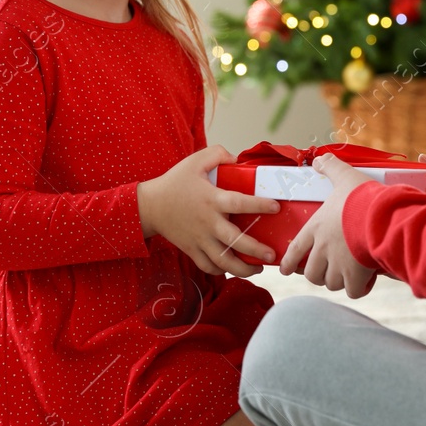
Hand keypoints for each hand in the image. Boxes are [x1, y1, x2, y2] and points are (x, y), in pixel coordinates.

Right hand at [137, 145, 280, 277]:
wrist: (149, 206)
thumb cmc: (175, 182)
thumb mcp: (195, 161)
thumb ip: (218, 154)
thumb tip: (238, 159)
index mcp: (211, 199)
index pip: (239, 203)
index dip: (258, 205)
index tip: (276, 207)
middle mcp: (207, 222)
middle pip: (234, 240)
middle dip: (255, 250)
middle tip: (272, 254)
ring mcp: (199, 239)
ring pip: (223, 260)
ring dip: (243, 268)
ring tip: (258, 268)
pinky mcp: (191, 250)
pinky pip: (208, 266)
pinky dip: (222, 271)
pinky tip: (234, 268)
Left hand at [278, 153, 377, 297]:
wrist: (380, 218)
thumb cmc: (360, 198)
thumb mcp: (344, 176)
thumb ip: (331, 168)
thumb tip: (319, 160)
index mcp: (316, 228)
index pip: (295, 250)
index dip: (288, 262)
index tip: (285, 270)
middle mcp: (323, 250)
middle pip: (311, 273)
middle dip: (318, 274)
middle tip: (326, 271)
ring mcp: (339, 265)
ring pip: (330, 283)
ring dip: (337, 281)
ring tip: (346, 276)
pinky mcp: (356, 276)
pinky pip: (352, 291)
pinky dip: (358, 289)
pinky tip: (364, 283)